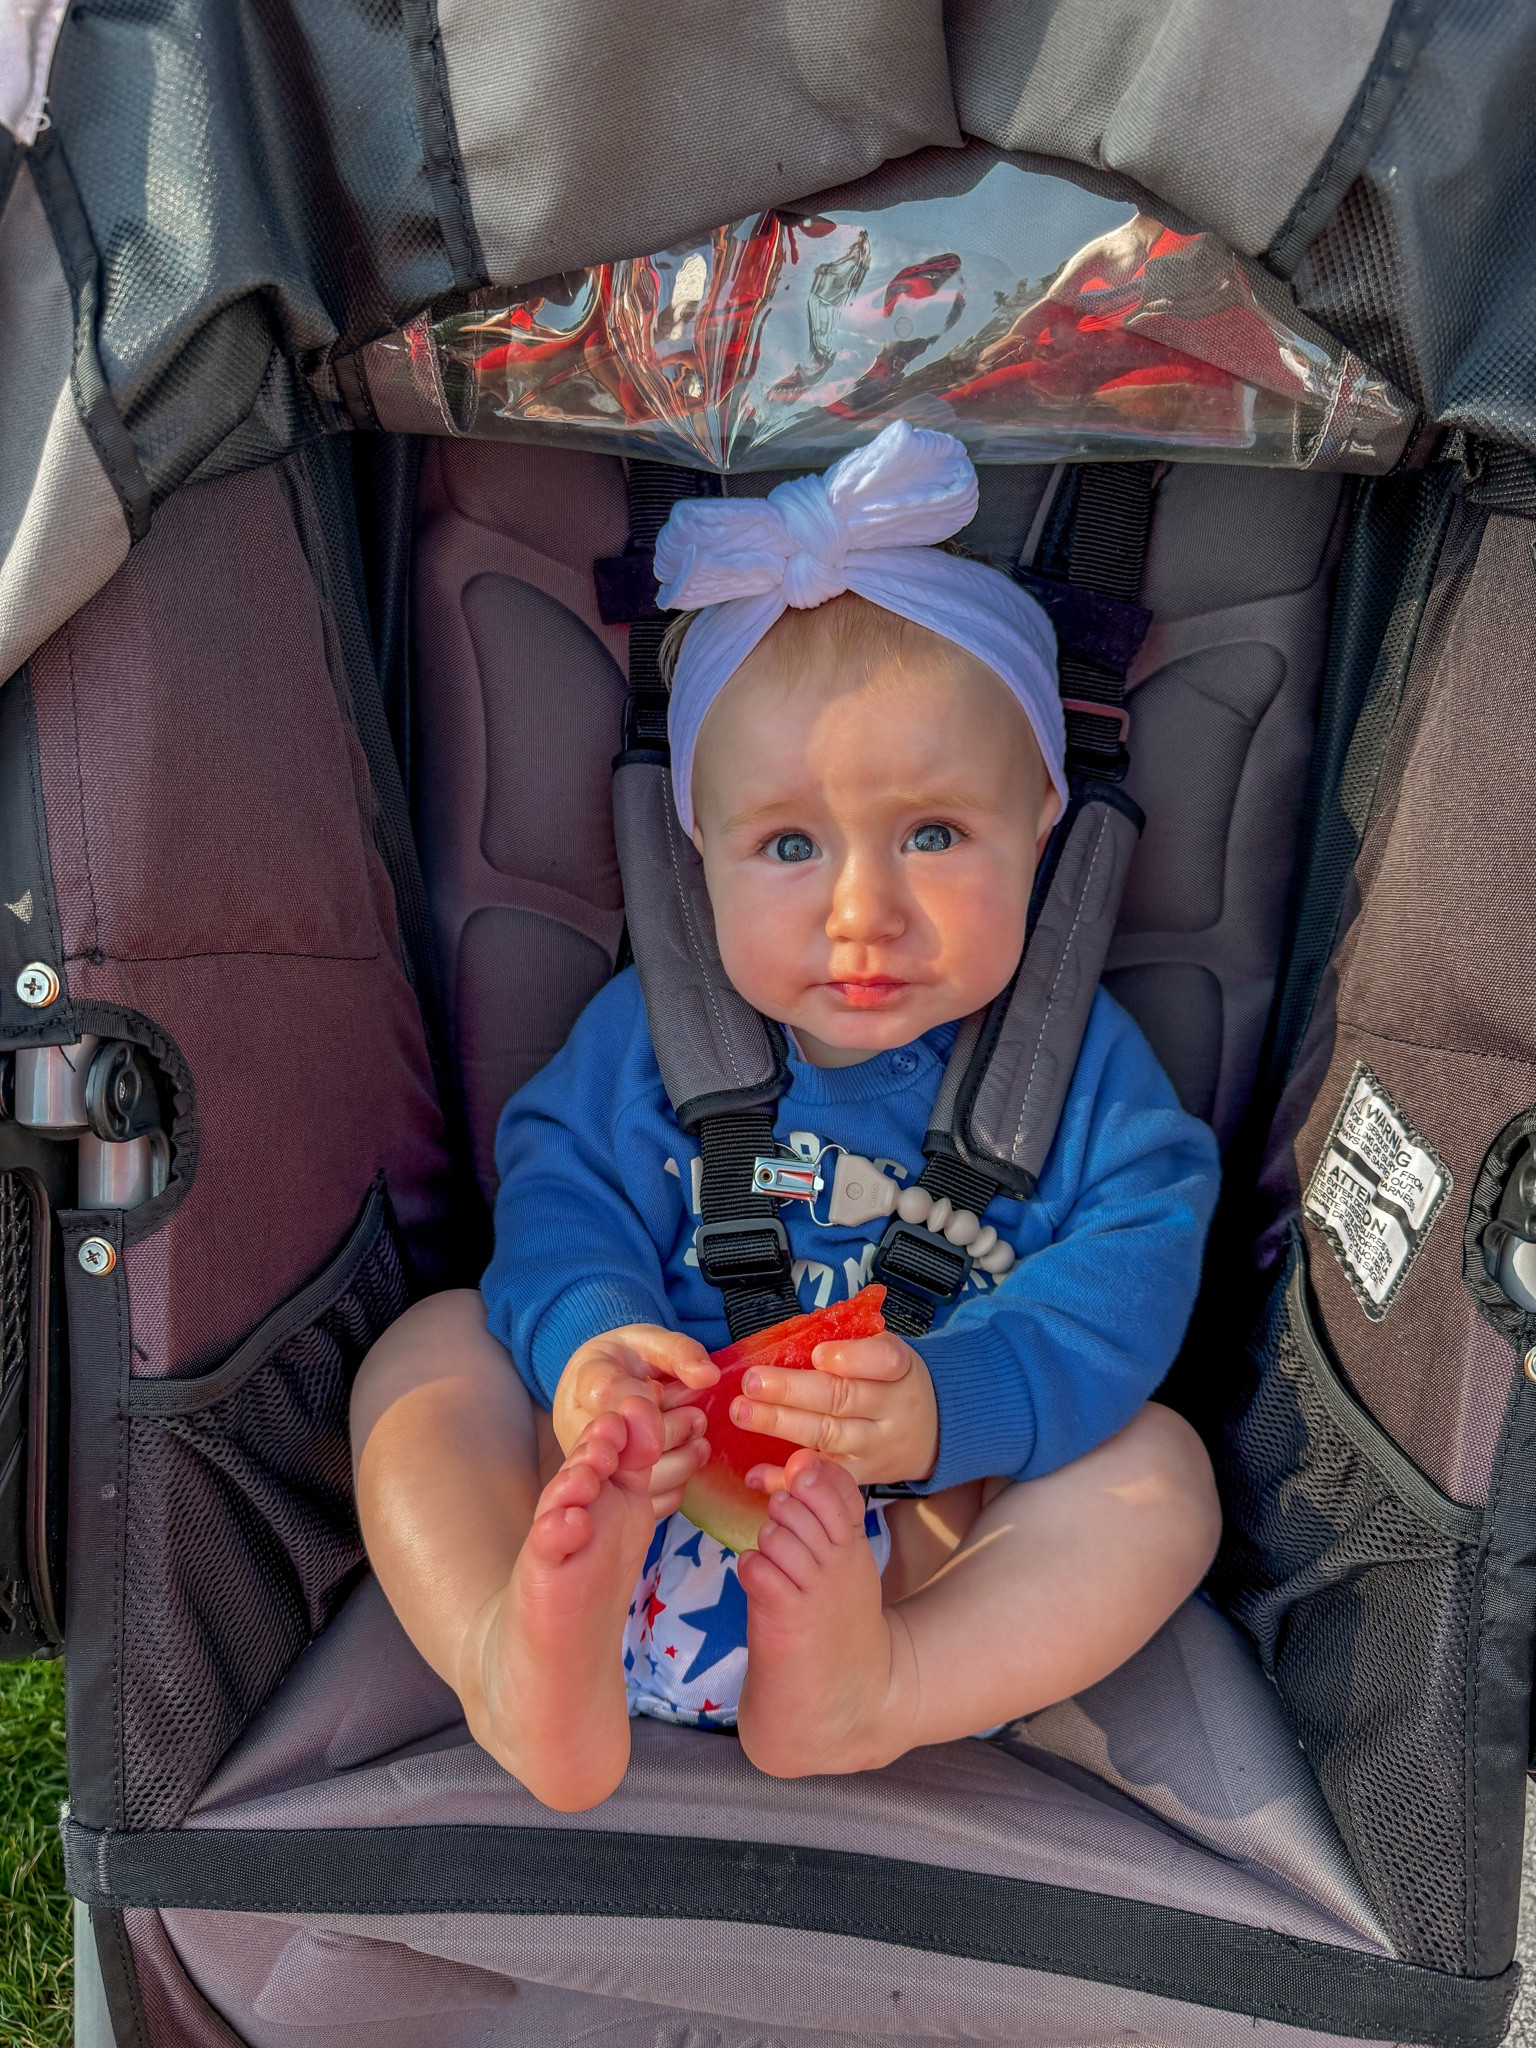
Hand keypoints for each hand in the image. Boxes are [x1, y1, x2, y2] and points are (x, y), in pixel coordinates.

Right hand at [552, 1324, 718, 1517]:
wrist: (595, 1381)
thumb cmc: (625, 1359)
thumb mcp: (648, 1339)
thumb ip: (678, 1352)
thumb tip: (710, 1376)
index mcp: (585, 1381)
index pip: (609, 1396)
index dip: (650, 1406)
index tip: (677, 1401)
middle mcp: (579, 1428)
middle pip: (621, 1447)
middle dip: (671, 1436)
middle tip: (697, 1419)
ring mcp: (591, 1463)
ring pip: (632, 1482)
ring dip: (679, 1464)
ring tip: (699, 1442)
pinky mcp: (607, 1487)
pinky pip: (643, 1503)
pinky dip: (673, 1488)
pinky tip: (684, 1463)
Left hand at [729, 1332, 938, 1490]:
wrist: (934, 1433)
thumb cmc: (893, 1382)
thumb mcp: (889, 1355)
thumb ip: (852, 1344)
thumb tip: (794, 1333)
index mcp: (901, 1371)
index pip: (885, 1361)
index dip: (852, 1358)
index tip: (818, 1355)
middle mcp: (891, 1411)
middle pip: (842, 1399)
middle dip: (793, 1391)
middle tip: (752, 1382)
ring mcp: (875, 1448)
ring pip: (827, 1437)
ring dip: (780, 1425)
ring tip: (742, 1413)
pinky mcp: (860, 1477)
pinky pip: (823, 1478)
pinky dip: (787, 1478)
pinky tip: (756, 1473)